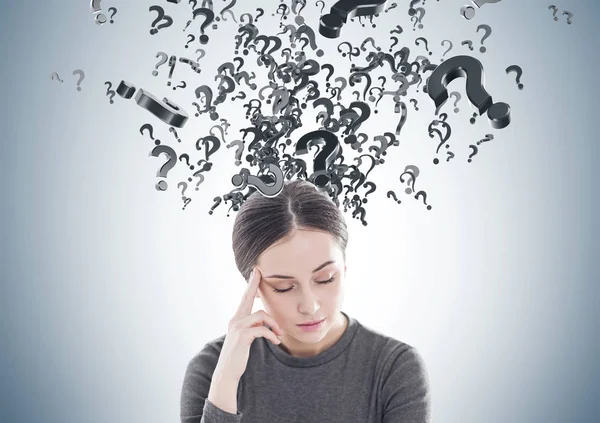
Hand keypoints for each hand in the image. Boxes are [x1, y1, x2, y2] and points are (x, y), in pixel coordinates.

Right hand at [212, 266, 284, 381]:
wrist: (227, 373)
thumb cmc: (238, 356)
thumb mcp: (245, 338)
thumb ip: (253, 327)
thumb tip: (265, 321)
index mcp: (236, 319)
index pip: (244, 298)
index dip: (250, 284)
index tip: (255, 271)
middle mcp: (235, 320)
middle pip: (247, 297)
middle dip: (254, 284)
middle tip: (259, 272)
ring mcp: (237, 327)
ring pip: (261, 315)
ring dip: (274, 324)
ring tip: (280, 334)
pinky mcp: (243, 336)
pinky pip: (262, 329)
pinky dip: (272, 335)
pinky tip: (276, 341)